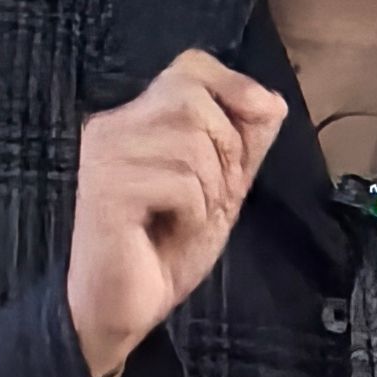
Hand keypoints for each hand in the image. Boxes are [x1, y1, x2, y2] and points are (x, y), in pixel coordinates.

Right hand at [66, 49, 286, 376]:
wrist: (122, 310)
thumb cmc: (165, 249)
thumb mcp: (221, 189)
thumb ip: (245, 144)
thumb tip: (271, 100)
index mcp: (136, 117)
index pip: (192, 66)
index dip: (233, 89)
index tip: (245, 140)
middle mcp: (113, 125)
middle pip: (196, 99)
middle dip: (225, 153)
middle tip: (211, 197)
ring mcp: (105, 155)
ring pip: (192, 142)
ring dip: (209, 192)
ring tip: (186, 219)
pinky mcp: (105, 190)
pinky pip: (180, 183)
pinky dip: (193, 214)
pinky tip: (169, 233)